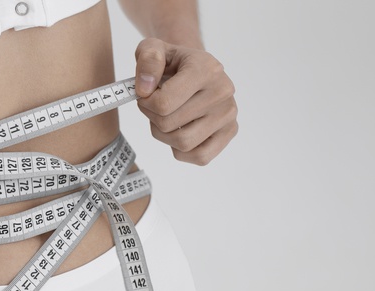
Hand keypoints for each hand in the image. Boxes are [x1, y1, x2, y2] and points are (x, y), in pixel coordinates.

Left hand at [134, 38, 237, 164]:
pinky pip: (200, 157)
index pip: (163, 103)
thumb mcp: (152, 48)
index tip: (145, 94)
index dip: (144, 103)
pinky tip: (179, 131)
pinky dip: (182, 151)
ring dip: (164, 135)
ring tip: (165, 118)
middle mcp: (223, 91)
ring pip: (183, 144)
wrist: (194, 68)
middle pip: (169, 125)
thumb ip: (146, 59)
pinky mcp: (230, 131)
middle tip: (153, 106)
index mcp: (206, 68)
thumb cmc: (171, 62)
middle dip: (152, 118)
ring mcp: (229, 113)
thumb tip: (144, 89)